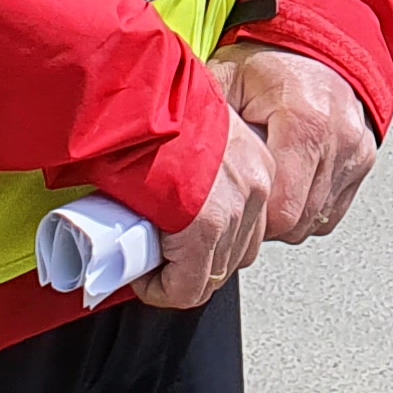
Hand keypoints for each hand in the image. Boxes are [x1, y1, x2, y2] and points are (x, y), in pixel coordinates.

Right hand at [134, 96, 272, 310]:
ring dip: (177, 275)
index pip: (249, 226)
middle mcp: (255, 187)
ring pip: (212, 275)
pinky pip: (187, 288)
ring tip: (146, 256)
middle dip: (195, 262)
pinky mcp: (204, 230)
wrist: (135, 101)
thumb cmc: (152, 110)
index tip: (178, 238)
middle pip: (235, 254)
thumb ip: (203, 168)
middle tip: (159, 249)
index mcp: (258, 162)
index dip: (209, 242)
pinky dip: (161, 290)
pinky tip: (142, 277)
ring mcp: (233, 211)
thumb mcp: (193, 133)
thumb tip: (182, 206)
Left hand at [213, 44, 379, 243]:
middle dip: (266, 219)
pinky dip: (308, 207)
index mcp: (303, 119)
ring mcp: (355, 150)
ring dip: (287, 215)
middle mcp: (337, 137)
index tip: (230, 203)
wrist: (312, 44)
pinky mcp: (363, 160)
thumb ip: (205, 121)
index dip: (249, 216)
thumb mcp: (226, 81)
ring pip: (316, 220)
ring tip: (265, 185)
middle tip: (242, 194)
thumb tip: (172, 158)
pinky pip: (331, 212)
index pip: (280, 209)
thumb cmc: (267, 64)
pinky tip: (288, 185)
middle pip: (298, 220)